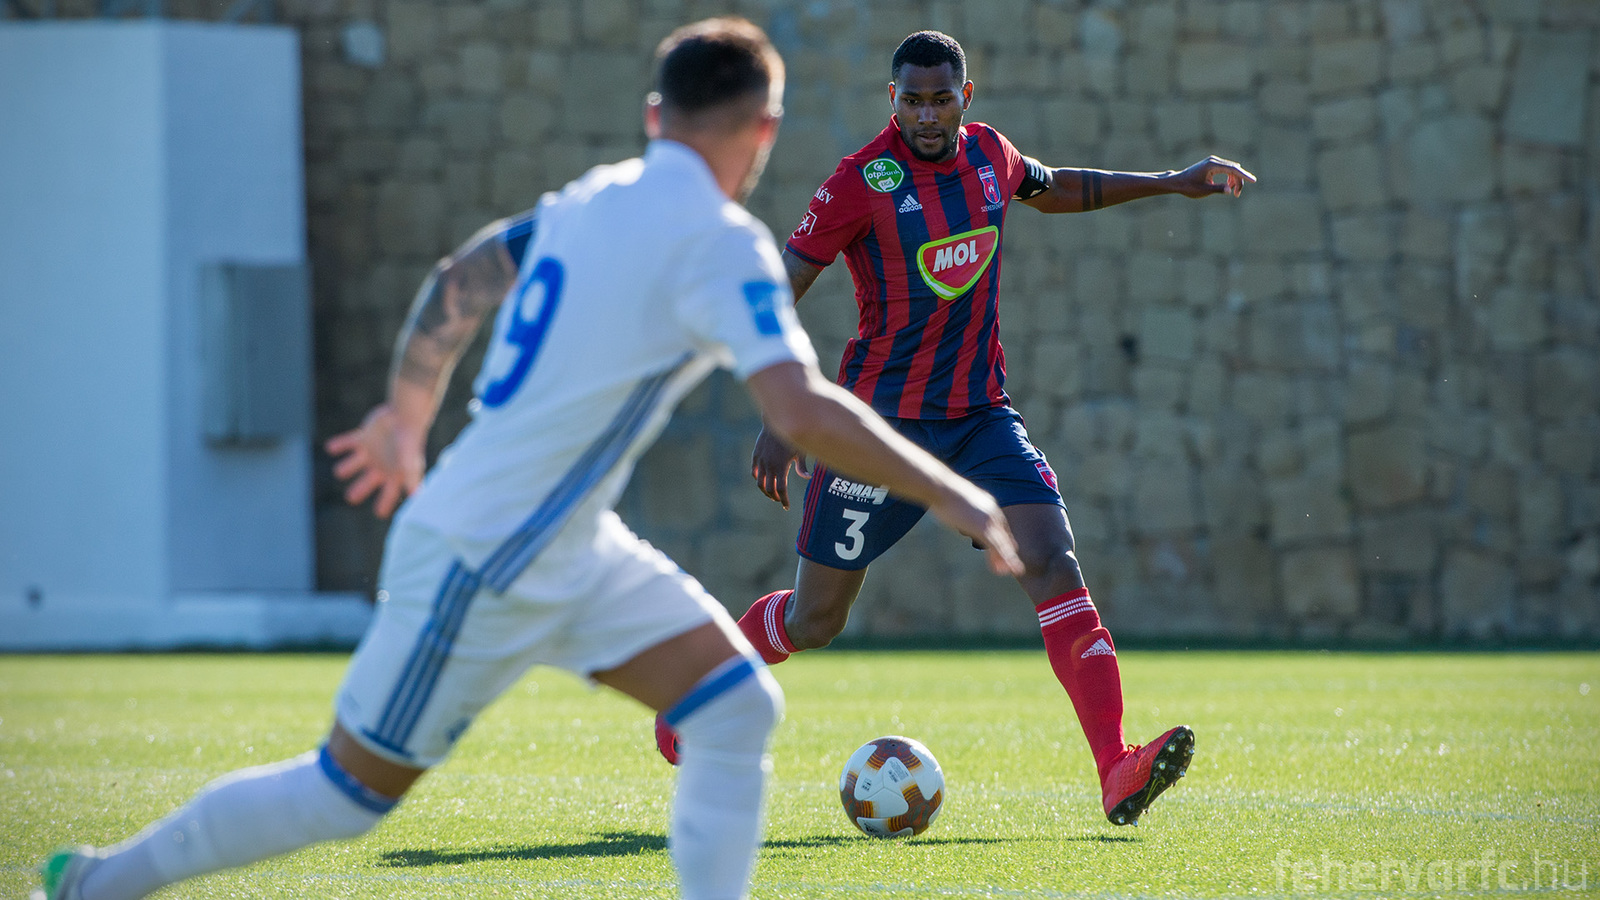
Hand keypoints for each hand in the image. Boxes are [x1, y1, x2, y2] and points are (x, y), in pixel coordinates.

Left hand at [325, 404, 425, 518]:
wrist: (406, 413)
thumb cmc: (410, 440)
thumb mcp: (410, 462)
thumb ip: (411, 478)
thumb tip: (416, 496)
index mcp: (394, 474)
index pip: (389, 495)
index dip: (384, 505)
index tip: (379, 513)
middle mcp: (381, 466)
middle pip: (366, 484)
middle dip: (357, 491)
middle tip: (351, 497)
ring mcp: (371, 452)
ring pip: (352, 465)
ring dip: (345, 467)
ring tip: (340, 470)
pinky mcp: (363, 438)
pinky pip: (346, 443)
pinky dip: (338, 445)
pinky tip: (331, 447)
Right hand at [750, 425, 810, 509]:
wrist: (776, 421)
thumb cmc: (792, 436)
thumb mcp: (800, 451)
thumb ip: (802, 466)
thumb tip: (808, 478)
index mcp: (781, 466)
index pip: (781, 489)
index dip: (783, 500)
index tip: (786, 506)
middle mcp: (769, 466)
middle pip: (769, 489)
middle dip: (775, 497)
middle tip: (780, 500)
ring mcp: (760, 461)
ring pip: (759, 483)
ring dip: (765, 490)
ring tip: (771, 493)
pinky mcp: (755, 455)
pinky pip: (754, 472)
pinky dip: (758, 479)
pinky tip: (764, 481)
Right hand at [928, 483, 1023, 576]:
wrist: (941, 488)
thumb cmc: (941, 492)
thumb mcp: (956, 500)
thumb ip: (960, 507)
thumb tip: (950, 508)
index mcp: (988, 505)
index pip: (1000, 525)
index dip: (1003, 539)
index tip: (1007, 549)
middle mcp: (992, 512)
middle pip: (1004, 535)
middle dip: (1007, 551)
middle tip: (1012, 566)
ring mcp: (989, 521)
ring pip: (1003, 544)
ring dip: (1009, 559)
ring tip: (1015, 571)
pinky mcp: (983, 530)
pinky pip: (998, 548)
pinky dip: (1004, 560)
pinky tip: (1007, 569)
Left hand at [1168, 156, 1255, 197]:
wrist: (1177, 181)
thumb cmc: (1189, 187)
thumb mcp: (1204, 191)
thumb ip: (1218, 189)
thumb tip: (1229, 190)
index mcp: (1212, 165)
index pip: (1233, 169)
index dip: (1244, 176)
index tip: (1253, 181)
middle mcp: (1214, 160)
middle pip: (1233, 169)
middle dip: (1238, 181)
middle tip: (1237, 195)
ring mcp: (1213, 161)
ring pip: (1231, 169)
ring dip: (1234, 180)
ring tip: (1233, 193)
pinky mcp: (1212, 164)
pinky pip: (1226, 169)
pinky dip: (1229, 177)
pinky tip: (1228, 186)